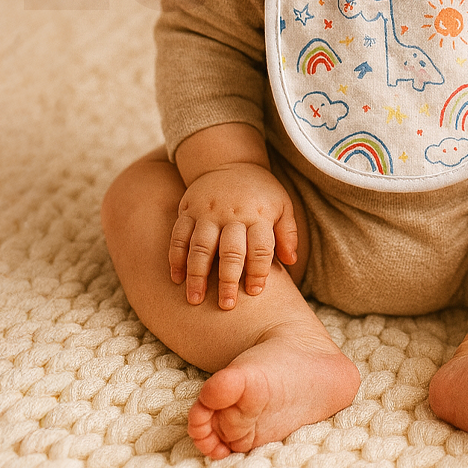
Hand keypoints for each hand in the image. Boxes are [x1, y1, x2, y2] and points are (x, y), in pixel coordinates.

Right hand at [168, 163, 297, 309]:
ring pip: (200, 246)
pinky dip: (175, 258)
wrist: (230, 161)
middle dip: (228, 280)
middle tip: (226, 305)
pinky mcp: (188, 209)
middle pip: (230, 251)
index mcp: (259, 215)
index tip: (255, 292)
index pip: (261, 248)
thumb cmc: (260, 192)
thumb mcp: (282, 204)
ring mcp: (208, 212)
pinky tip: (176, 278)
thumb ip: (288, 232)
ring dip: (197, 275)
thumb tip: (291, 261)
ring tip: (195, 300)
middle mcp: (233, 214)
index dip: (258, 272)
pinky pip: (178, 235)